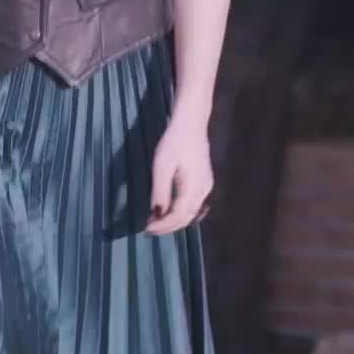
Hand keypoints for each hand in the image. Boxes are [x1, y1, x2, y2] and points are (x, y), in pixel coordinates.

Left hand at [146, 111, 212, 235]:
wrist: (191, 123)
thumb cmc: (174, 142)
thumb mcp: (162, 166)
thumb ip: (160, 192)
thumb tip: (156, 214)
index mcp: (193, 188)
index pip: (178, 216)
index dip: (162, 226)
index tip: (146, 229)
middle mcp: (204, 191)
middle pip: (186, 218)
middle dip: (168, 227)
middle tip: (149, 230)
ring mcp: (207, 187)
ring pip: (192, 214)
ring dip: (175, 221)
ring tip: (158, 224)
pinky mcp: (206, 182)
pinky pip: (196, 206)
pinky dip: (184, 214)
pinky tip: (173, 213)